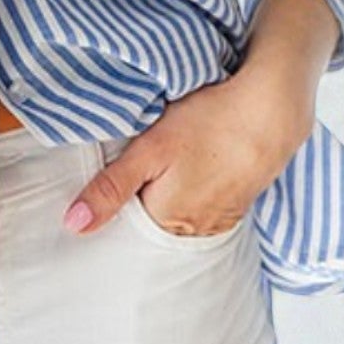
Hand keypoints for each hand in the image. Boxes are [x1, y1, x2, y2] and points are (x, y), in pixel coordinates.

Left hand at [62, 71, 310, 237]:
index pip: (126, 225)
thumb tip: (73, 225)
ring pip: (180, 215)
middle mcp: (194, 231)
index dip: (116, 201)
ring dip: (171, 195)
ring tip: (172, 163)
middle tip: (144, 164)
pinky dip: (195, 192)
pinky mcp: (238, 205)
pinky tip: (195, 168)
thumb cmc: (208, 124)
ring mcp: (220, 221)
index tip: (113, 178)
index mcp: (166, 221)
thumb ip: (111, 188)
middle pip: (153, 222)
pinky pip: (205, 209)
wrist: (270, 111)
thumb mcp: (149, 150)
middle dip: (143, 199)